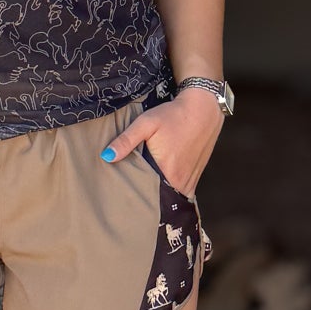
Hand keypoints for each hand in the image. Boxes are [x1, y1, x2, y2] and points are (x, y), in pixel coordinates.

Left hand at [103, 86, 223, 195]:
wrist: (204, 108)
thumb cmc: (174, 115)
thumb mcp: (146, 123)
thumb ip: (126, 141)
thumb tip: (106, 157)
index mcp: (168, 171)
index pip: (148, 196)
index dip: (136, 197)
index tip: (124, 198)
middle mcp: (181, 181)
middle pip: (161, 200)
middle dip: (147, 200)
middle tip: (131, 198)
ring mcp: (191, 180)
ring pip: (172, 197)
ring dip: (160, 198)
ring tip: (145, 195)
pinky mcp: (196, 176)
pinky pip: (182, 192)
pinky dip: (172, 192)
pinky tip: (162, 188)